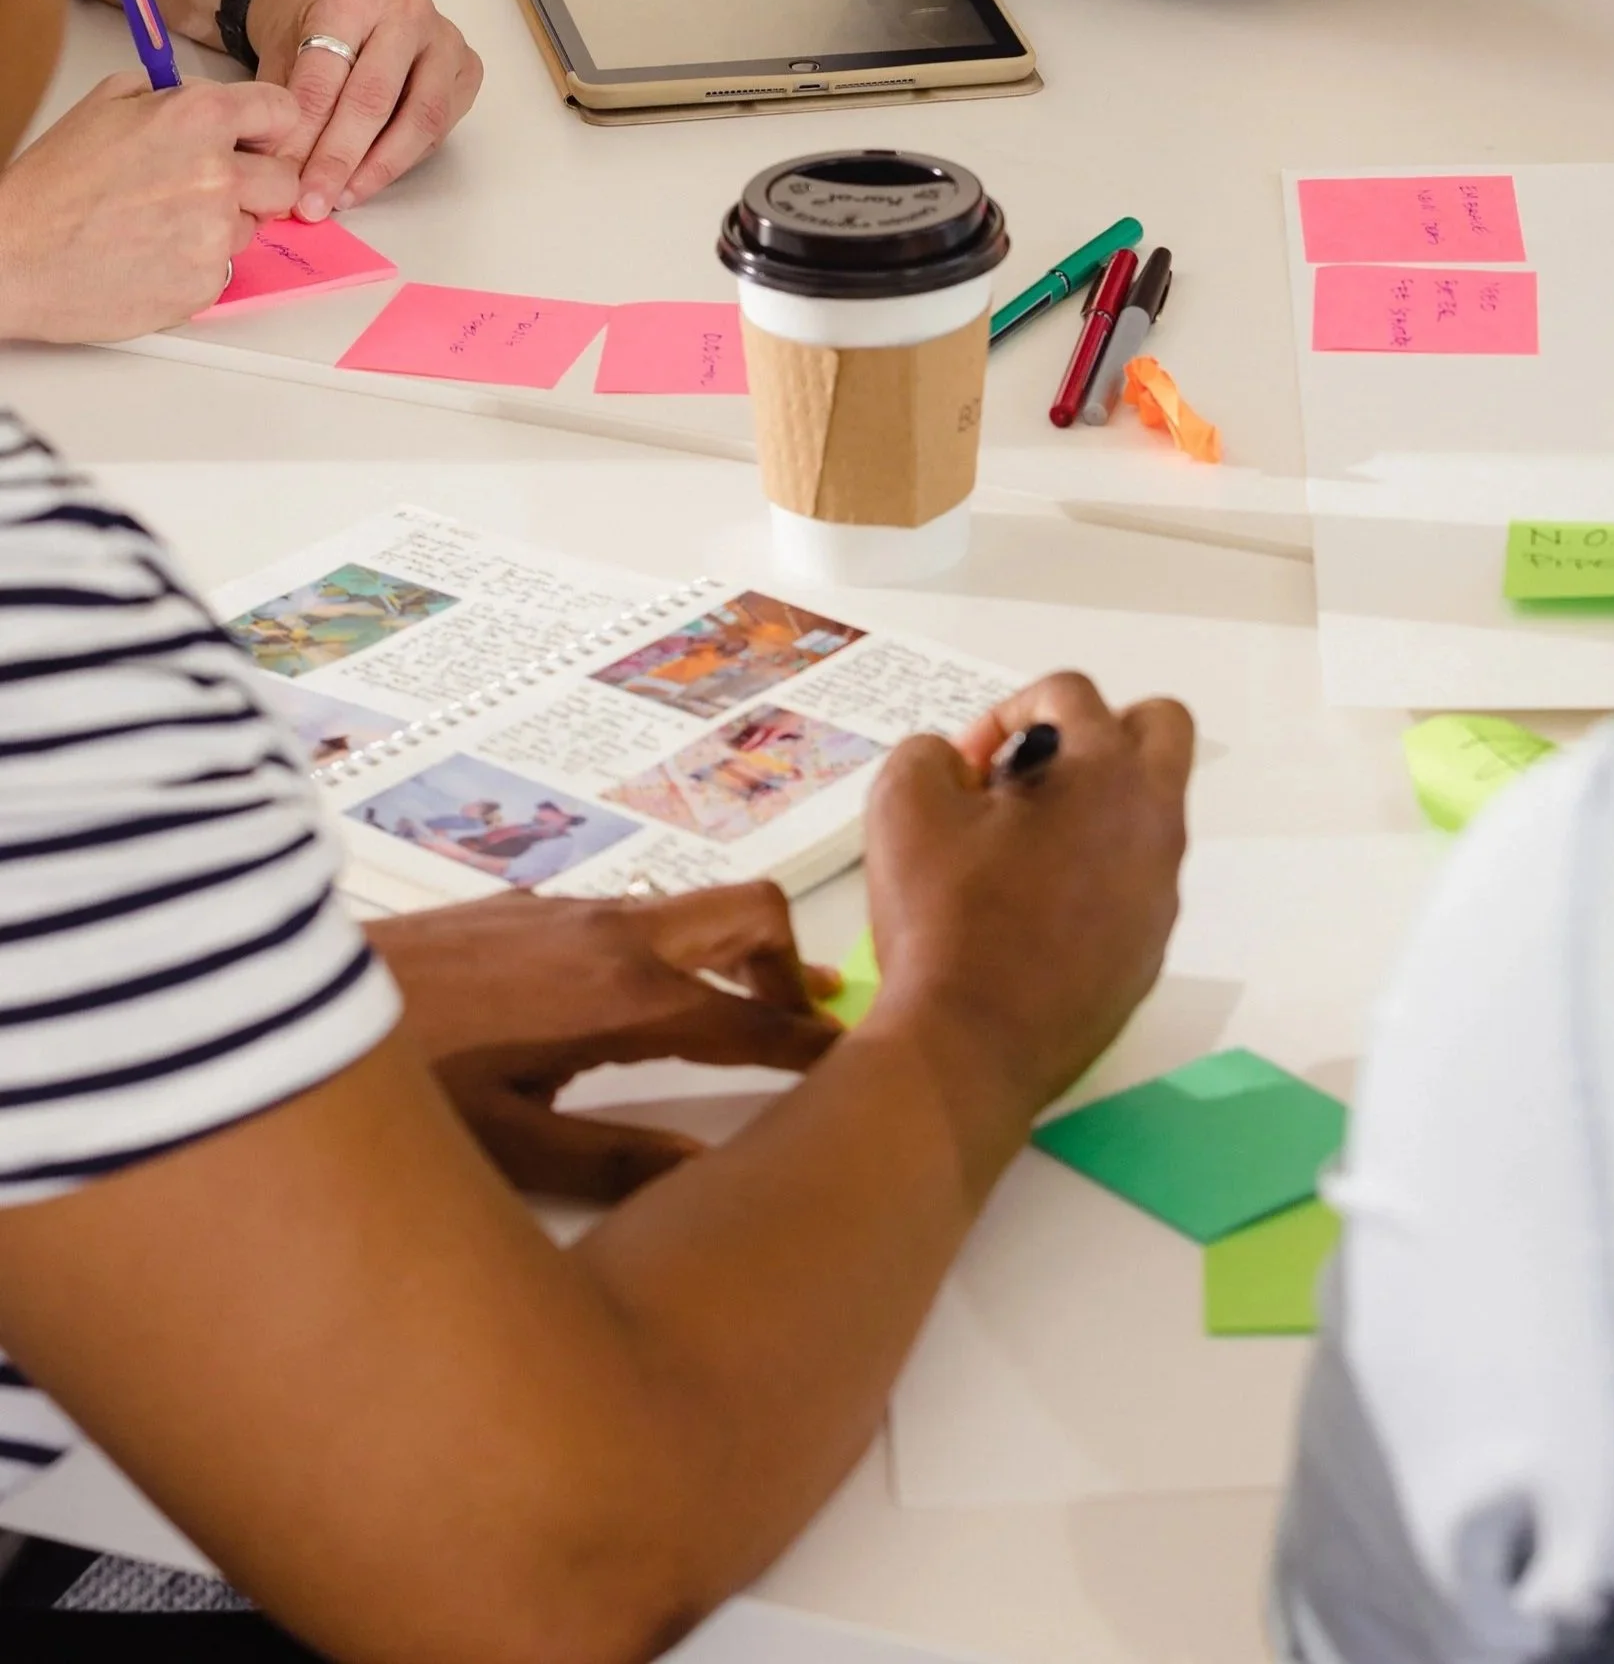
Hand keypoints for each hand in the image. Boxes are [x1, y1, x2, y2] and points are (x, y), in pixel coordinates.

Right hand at [0, 73, 301, 341]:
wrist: (13, 256)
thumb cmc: (51, 186)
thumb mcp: (107, 102)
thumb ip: (173, 92)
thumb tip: (212, 96)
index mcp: (198, 119)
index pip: (284, 113)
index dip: (270, 128)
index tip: (259, 140)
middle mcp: (217, 174)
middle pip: (284, 180)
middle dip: (255, 182)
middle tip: (209, 188)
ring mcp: (213, 234)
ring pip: (251, 227)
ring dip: (219, 226)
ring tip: (158, 223)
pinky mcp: (203, 283)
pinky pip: (224, 269)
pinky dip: (195, 264)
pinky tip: (150, 254)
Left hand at [248, 0, 482, 220]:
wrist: (353, 14)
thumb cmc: (315, 39)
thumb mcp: (283, 59)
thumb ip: (285, 107)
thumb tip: (278, 169)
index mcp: (350, 0)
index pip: (324, 78)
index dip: (301, 136)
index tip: (281, 179)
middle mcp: (406, 12)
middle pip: (373, 98)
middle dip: (340, 158)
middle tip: (314, 201)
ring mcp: (446, 39)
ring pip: (420, 117)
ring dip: (379, 167)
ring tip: (345, 197)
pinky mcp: (468, 68)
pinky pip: (441, 127)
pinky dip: (405, 160)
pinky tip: (372, 178)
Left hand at [373, 887, 838, 1200]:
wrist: (281, 1005)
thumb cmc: (403, 1088)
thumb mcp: (512, 1153)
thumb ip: (622, 1166)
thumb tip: (714, 1181)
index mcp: (624, 999)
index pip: (753, 1017)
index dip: (814, 1042)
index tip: (860, 1060)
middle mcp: (612, 935)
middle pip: (749, 911)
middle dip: (791, 961)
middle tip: (803, 1019)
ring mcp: (569, 909)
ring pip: (689, 907)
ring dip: (730, 950)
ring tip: (736, 1011)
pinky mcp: (526, 905)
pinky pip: (631, 913)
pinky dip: (667, 948)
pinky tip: (631, 1004)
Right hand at [867, 670, 1191, 1152]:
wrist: (966, 1051)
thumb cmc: (940, 920)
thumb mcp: (903, 805)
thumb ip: (931, 753)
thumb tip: (961, 766)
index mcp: (1110, 775)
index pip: (1073, 693)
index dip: (1007, 708)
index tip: (968, 762)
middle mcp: (1156, 826)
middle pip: (1158, 728)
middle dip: (1093, 729)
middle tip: (1028, 774)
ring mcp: (1161, 894)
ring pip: (1144, 812)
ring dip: (1088, 807)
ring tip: (1012, 851)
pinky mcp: (1148, 952)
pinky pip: (1132, 882)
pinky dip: (1090, 875)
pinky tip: (1028, 911)